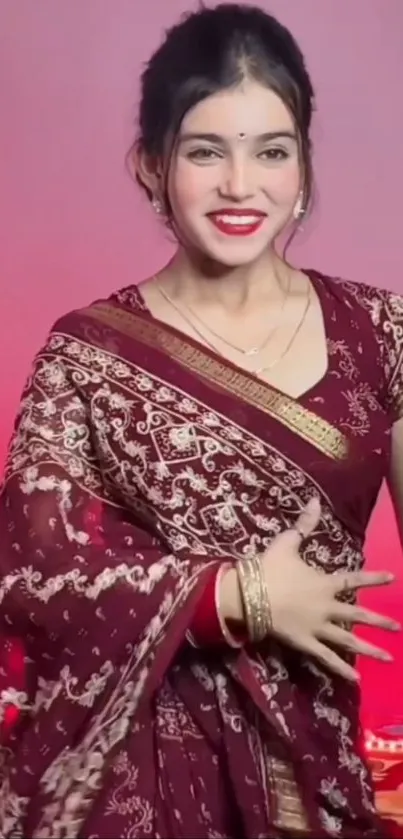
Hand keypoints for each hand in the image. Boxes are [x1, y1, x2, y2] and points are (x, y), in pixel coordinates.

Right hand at [260, 497, 398, 680]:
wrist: (249, 595)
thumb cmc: (268, 568)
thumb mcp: (287, 543)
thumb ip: (304, 525)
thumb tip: (315, 500)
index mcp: (324, 583)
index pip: (354, 580)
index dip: (373, 579)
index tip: (392, 578)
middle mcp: (326, 607)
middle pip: (357, 616)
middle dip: (379, 622)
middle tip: (398, 628)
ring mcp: (317, 627)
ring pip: (347, 641)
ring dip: (369, 650)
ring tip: (388, 658)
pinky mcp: (305, 643)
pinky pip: (326, 658)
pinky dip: (341, 669)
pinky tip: (357, 680)